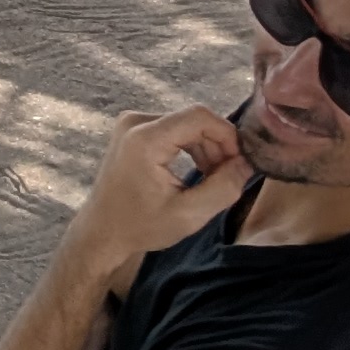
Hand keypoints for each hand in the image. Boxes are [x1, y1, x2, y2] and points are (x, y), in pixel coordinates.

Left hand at [66, 105, 243, 271]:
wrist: (102, 231)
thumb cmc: (141, 226)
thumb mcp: (190, 214)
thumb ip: (224, 187)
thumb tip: (247, 162)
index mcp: (145, 139)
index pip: (199, 117)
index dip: (227, 135)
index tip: (240, 162)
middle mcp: (135, 122)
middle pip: (194, 120)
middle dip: (218, 146)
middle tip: (228, 176)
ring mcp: (132, 124)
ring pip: (186, 125)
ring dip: (206, 148)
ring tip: (213, 179)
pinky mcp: (133, 131)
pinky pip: (174, 130)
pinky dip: (191, 148)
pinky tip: (198, 172)